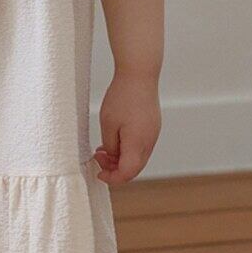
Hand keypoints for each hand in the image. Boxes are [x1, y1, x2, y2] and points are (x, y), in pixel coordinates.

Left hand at [93, 70, 160, 184]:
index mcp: (138, 144)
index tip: (99, 173)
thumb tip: (112, 156)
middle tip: (98, 159)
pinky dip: (128, 148)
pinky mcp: (153, 126)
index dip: (112, 178)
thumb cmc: (122, 96)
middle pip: (134, 168)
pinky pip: (141, 145)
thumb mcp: (107, 123)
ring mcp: (153, 134)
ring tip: (103, 149)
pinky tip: (115, 139)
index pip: (127, 173)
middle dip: (115, 169)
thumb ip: (110, 146)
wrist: (140, 74)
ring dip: (121, 158)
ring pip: (138, 157)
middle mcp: (149, 142)